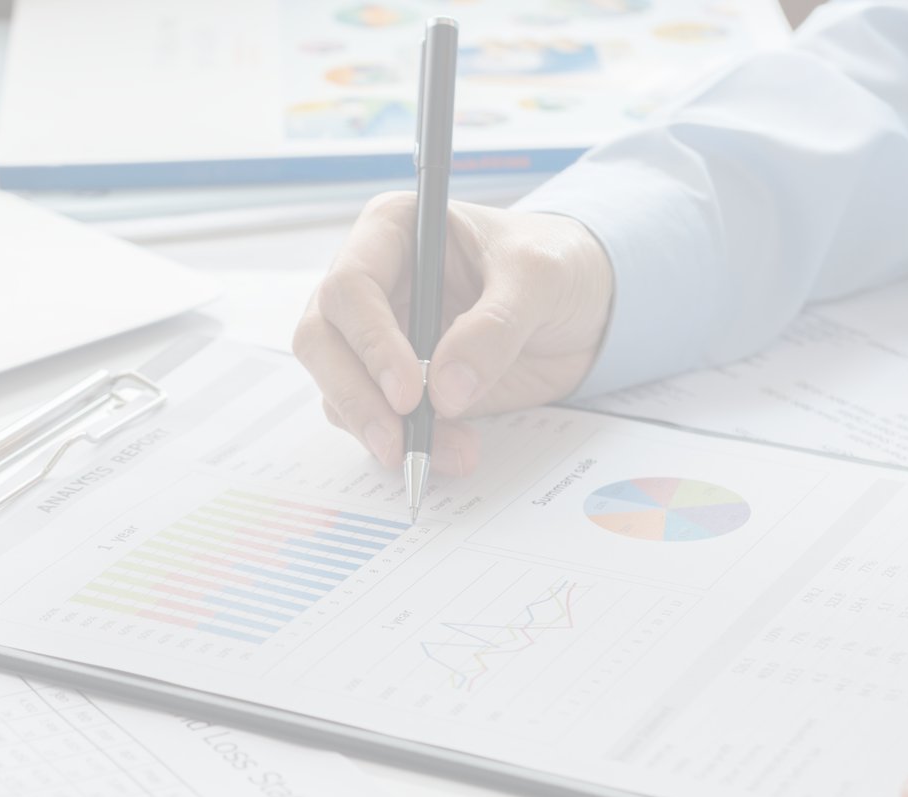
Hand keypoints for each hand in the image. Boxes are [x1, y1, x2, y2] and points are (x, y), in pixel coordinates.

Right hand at [292, 194, 612, 471]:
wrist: (586, 305)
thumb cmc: (557, 264)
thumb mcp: (540, 278)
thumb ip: (494, 328)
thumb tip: (445, 391)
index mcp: (393, 231)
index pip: (350, 285)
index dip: (370, 341)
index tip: (410, 393)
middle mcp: (373, 283)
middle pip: (321, 340)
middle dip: (355, 395)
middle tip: (397, 441)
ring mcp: (377, 337)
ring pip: (338, 387)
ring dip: (382, 431)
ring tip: (449, 454)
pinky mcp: (394, 383)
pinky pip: (375, 420)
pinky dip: (408, 445)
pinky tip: (453, 452)